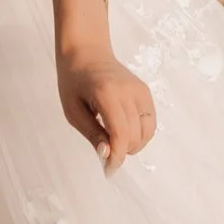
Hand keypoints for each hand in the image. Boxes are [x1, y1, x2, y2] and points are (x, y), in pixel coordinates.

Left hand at [57, 51, 154, 174]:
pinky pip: (150, 122)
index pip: (120, 134)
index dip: (116, 157)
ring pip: (147, 132)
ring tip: (112, 139)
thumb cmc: (74, 82)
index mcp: (106, 94)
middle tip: (104, 152)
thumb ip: (92, 134)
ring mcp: (140, 91)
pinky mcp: (145, 92)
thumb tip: (107, 156)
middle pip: (135, 136)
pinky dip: (140, 134)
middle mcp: (128, 91)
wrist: (86, 53)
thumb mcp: (73, 111)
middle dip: (122, 152)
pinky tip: (123, 132)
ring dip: (132, 144)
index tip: (108, 170)